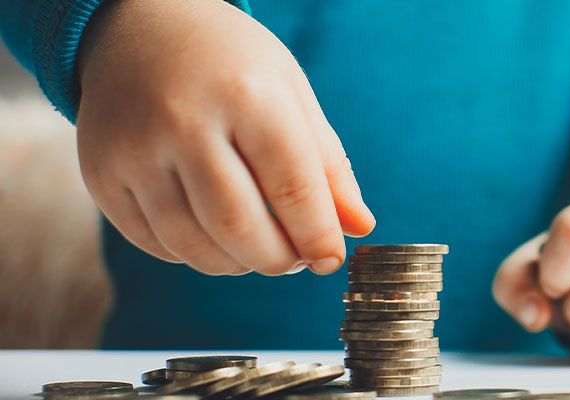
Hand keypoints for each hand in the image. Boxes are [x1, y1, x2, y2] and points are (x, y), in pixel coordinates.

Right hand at [75, 0, 373, 275]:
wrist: (138, 26)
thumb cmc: (231, 64)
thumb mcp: (290, 94)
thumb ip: (327, 164)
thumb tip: (359, 228)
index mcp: (247, 96)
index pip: (292, 188)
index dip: (318, 237)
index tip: (331, 260)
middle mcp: (184, 122)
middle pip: (239, 227)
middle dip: (278, 260)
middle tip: (295, 261)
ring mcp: (134, 150)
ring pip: (193, 245)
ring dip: (237, 265)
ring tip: (258, 251)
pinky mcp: (101, 173)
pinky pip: (154, 242)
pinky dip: (192, 256)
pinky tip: (214, 239)